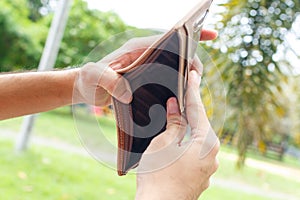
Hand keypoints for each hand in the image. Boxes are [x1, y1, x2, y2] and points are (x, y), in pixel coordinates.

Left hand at [72, 29, 216, 105]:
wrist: (85, 88)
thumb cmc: (88, 80)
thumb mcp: (93, 77)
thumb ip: (108, 81)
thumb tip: (128, 93)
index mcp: (137, 48)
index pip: (167, 37)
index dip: (190, 36)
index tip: (211, 34)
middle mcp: (145, 53)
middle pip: (175, 51)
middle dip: (192, 59)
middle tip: (198, 76)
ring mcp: (147, 65)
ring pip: (173, 64)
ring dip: (186, 71)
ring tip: (193, 86)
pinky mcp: (146, 76)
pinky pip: (167, 75)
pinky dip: (178, 81)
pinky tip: (183, 92)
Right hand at [135, 70, 219, 199]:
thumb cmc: (159, 175)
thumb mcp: (164, 143)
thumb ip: (174, 123)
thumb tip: (175, 107)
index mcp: (207, 144)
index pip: (198, 110)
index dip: (193, 90)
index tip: (193, 73)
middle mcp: (212, 155)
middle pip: (199, 124)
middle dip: (189, 109)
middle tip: (183, 91)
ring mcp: (206, 168)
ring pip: (196, 140)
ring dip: (186, 127)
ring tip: (175, 113)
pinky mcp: (198, 176)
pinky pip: (193, 153)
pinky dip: (184, 143)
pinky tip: (175, 139)